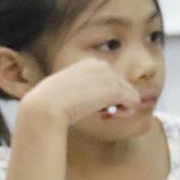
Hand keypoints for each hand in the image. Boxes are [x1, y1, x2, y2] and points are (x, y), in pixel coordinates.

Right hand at [21, 57, 140, 128]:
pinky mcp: (115, 90)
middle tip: (99, 112)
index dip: (105, 96)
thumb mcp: (69, 90)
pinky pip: (134, 103)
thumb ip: (88, 89)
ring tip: (102, 114)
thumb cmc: (50, 103)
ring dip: (120, 108)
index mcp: (89, 63)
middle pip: (123, 86)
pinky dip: (125, 113)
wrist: (44, 106)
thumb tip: (106, 101)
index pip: (111, 80)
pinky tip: (109, 116)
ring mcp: (109, 76)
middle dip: (115, 101)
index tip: (91, 105)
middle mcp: (102, 65)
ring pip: (132, 95)